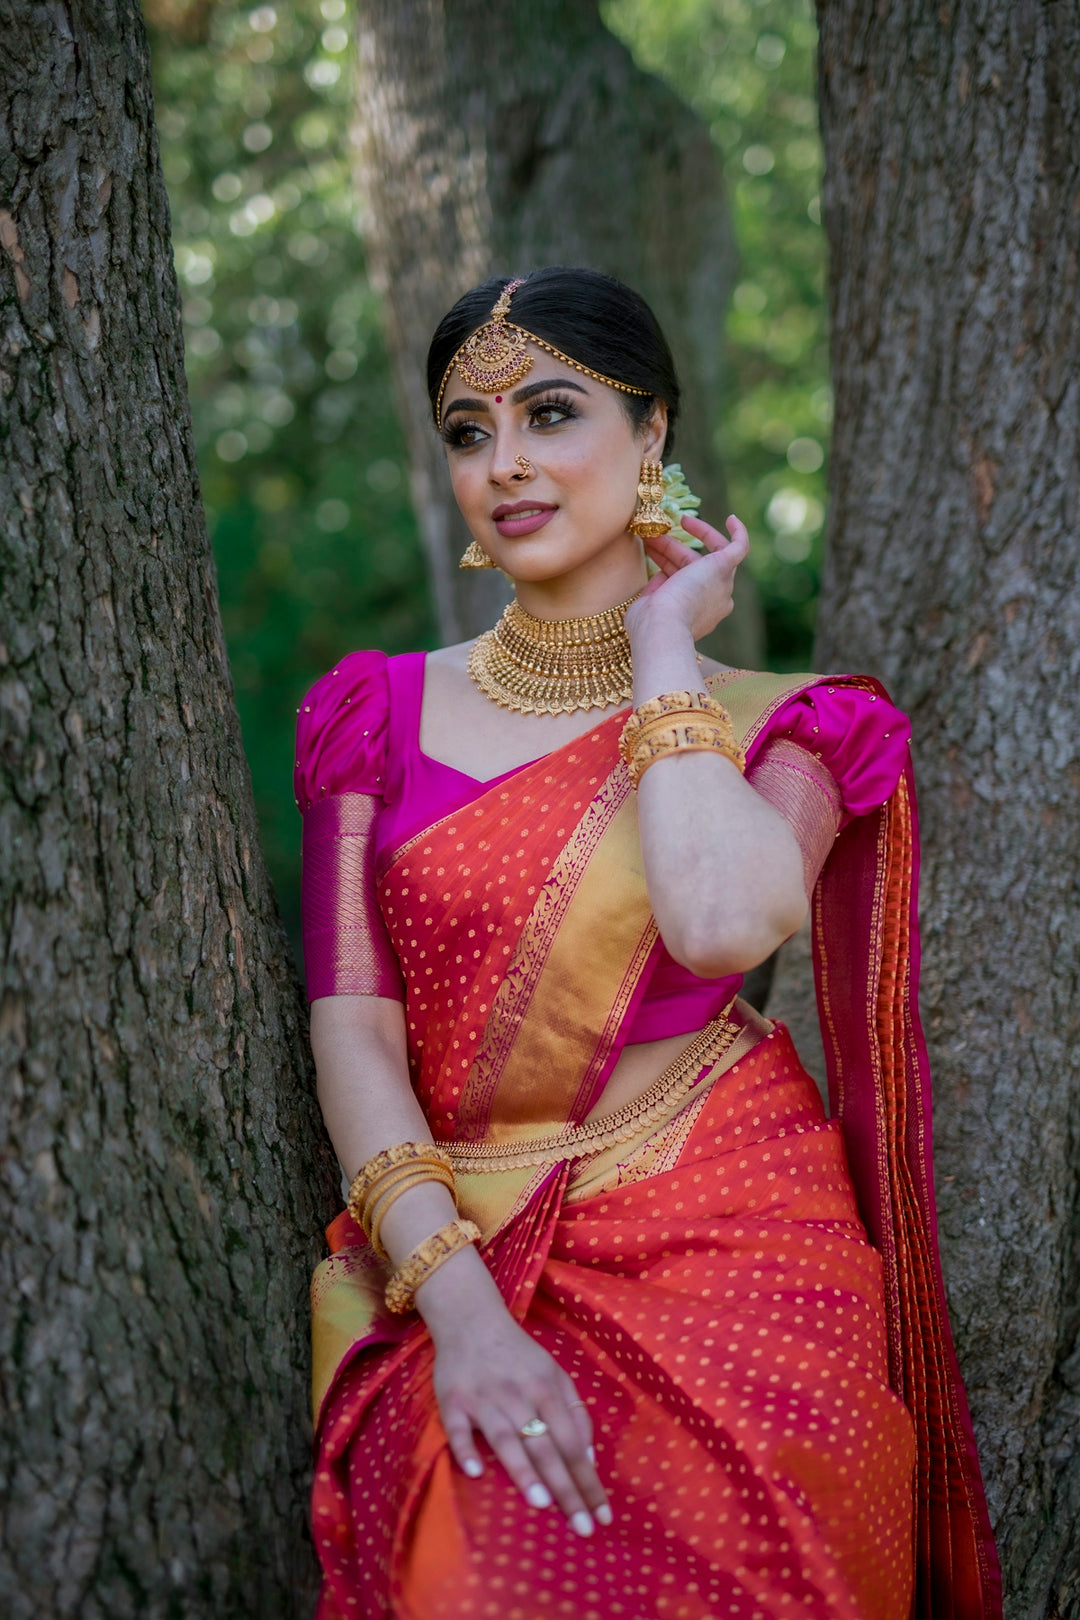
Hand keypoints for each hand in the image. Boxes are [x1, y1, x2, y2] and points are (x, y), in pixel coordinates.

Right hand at [431, 1303, 611, 1535]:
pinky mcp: (453, 1401)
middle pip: (546, 1446)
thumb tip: (588, 1457)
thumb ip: (574, 1411)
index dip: (588, 1479)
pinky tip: (475, 1472)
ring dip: (524, 1470)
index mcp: (546, 1388)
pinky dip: (466, 1449)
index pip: (572, 1442)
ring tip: (542, 1503)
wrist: (471, 1319)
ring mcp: (484, 1398)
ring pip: (506, 1438)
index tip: (603, 1516)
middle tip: (583, 1527)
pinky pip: (459, 1429)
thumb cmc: (518, 1355)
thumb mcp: (554, 1373)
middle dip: (566, 1488)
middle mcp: (518, 1395)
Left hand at [624, 512, 748, 643]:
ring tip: (664, 523)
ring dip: (688, 537)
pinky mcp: (725, 568)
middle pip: (693, 565)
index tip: (650, 550)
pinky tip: (731, 518)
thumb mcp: (650, 606)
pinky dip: (739, 532)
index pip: (683, 581)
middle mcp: (714, 601)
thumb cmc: (649, 624)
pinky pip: (740, 547)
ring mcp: (722, 585)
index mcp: (696, 613)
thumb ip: (656, 592)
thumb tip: (659, 577)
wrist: (662, 626)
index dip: (666, 563)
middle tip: (650, 534)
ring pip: (709, 554)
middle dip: (670, 548)